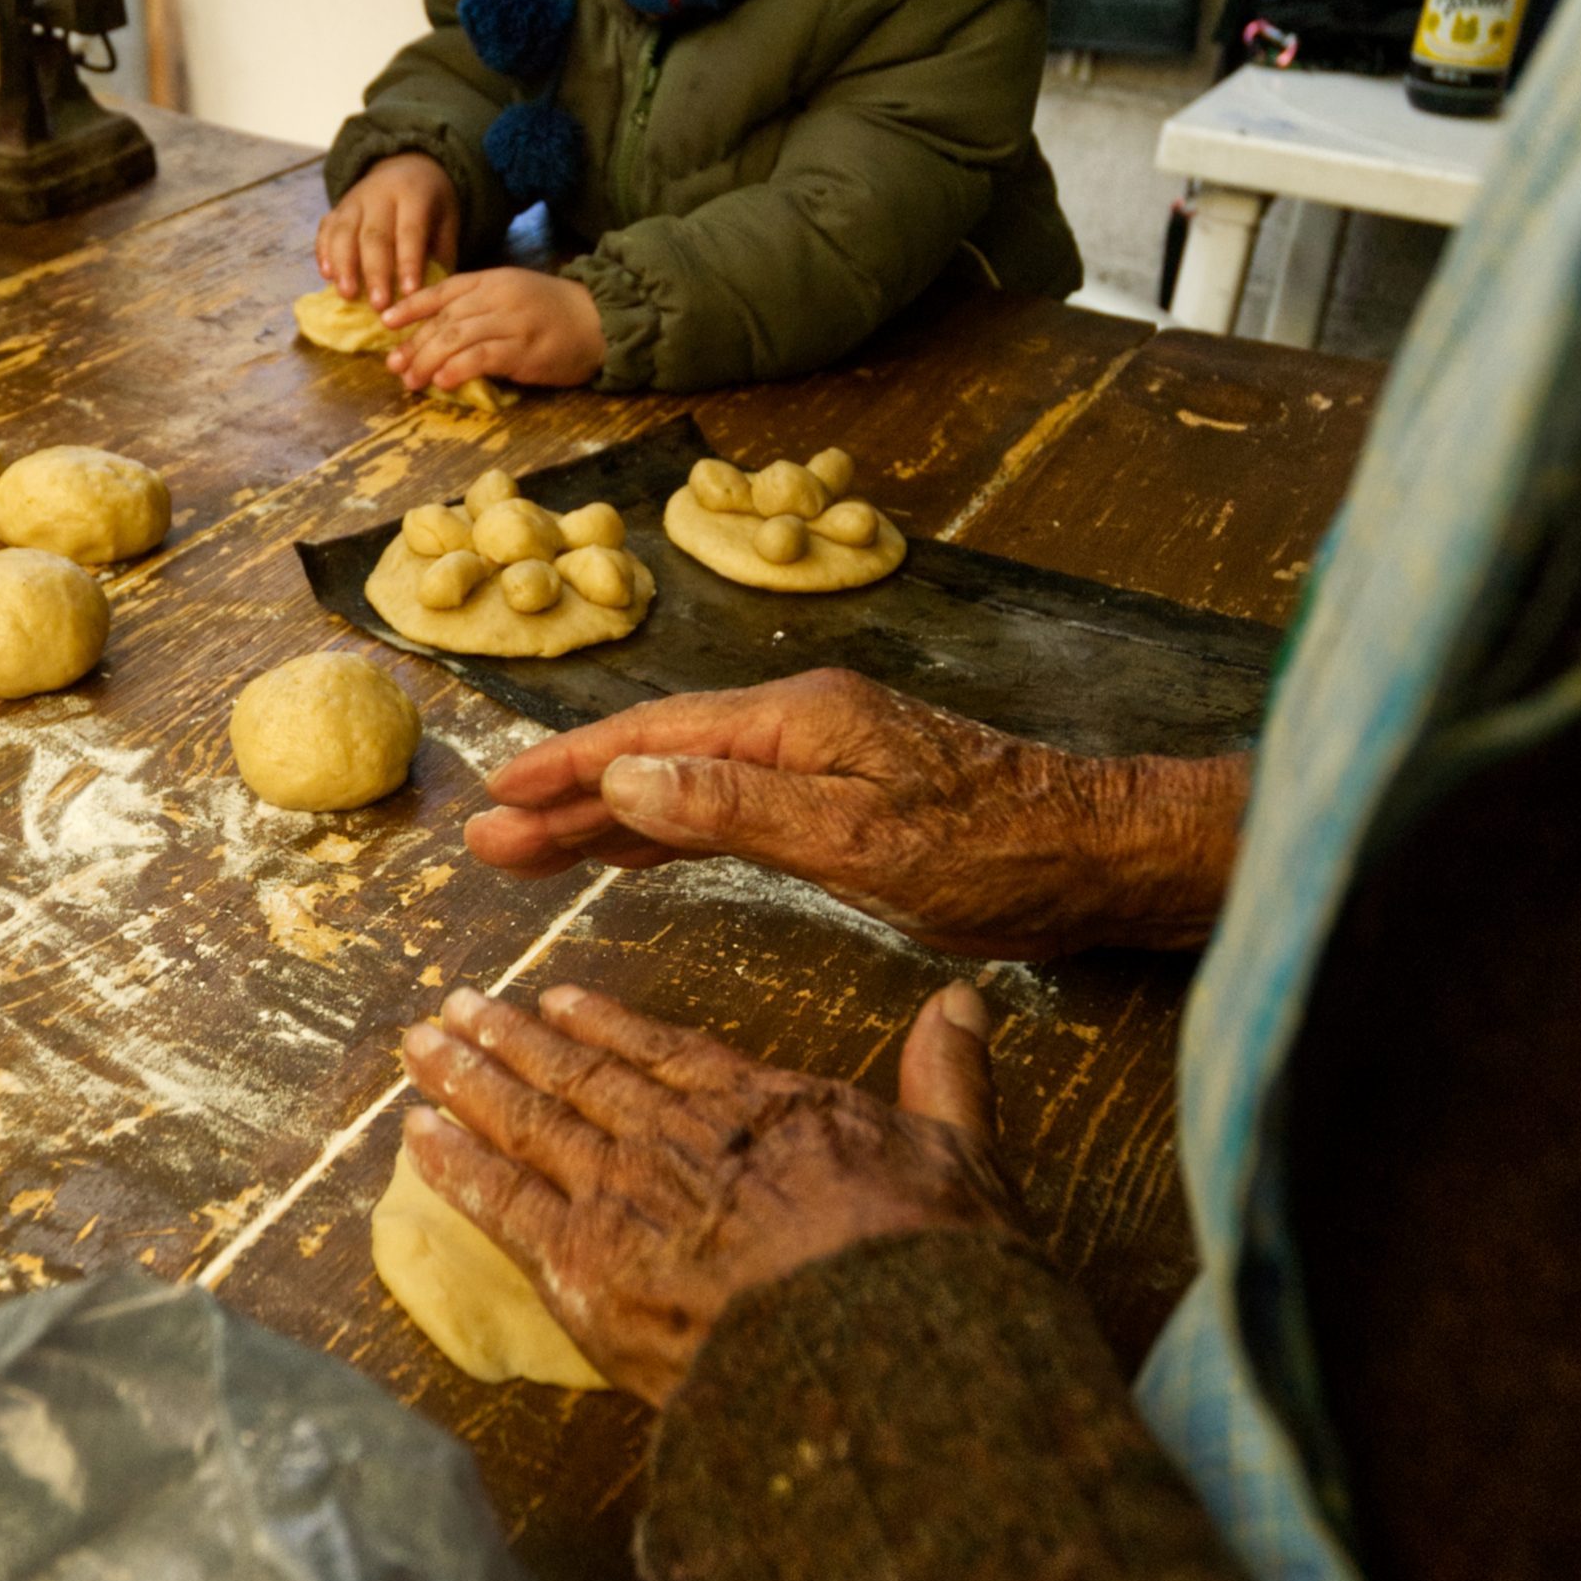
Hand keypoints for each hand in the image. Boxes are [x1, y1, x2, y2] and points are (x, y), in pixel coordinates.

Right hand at [317, 153, 459, 312]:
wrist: (406, 167)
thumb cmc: (430, 207)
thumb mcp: (446, 222)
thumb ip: (439, 256)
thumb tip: (430, 298)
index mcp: (414, 195)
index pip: (410, 231)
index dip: (409, 263)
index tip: (409, 293)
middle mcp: (381, 194)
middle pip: (374, 235)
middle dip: (375, 272)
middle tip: (378, 305)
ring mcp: (354, 200)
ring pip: (344, 232)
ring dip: (344, 266)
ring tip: (347, 294)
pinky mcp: (337, 209)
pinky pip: (326, 230)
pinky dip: (324, 252)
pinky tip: (326, 276)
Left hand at [384, 268, 605, 393]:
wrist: (600, 321)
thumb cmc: (554, 313)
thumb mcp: (513, 296)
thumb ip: (480, 307)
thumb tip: (439, 334)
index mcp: (491, 280)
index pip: (442, 290)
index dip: (411, 306)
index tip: (386, 322)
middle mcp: (497, 296)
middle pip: (444, 320)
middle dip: (415, 343)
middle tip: (395, 365)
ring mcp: (511, 321)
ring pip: (457, 338)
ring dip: (428, 361)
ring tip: (412, 381)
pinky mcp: (524, 348)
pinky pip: (483, 357)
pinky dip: (459, 369)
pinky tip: (443, 381)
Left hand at [402, 981, 1019, 1405]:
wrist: (873, 1357)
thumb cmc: (924, 1266)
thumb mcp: (962, 1157)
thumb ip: (948, 1075)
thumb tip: (963, 1000)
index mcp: (763, 1106)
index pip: (665, 1053)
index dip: (606, 1025)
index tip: (557, 999)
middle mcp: (680, 1138)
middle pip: (577, 1078)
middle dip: (511, 1039)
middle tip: (456, 1007)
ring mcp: (625, 1198)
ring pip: (529, 1124)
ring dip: (470, 1080)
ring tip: (422, 1046)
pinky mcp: (584, 1266)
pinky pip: (502, 1205)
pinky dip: (456, 1167)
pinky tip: (417, 1137)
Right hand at [466, 668, 1249, 959]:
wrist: (1094, 856)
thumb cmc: (990, 849)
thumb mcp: (857, 834)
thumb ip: (736, 804)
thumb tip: (628, 775)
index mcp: (792, 724)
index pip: (652, 739)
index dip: (569, 768)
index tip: (498, 798)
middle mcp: (794, 731)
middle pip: (653, 759)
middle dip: (566, 799)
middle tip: (486, 841)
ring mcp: (815, 764)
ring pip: (682, 788)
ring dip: (606, 820)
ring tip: (529, 853)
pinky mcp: (835, 804)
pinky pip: (722, 811)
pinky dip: (664, 833)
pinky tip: (629, 854)